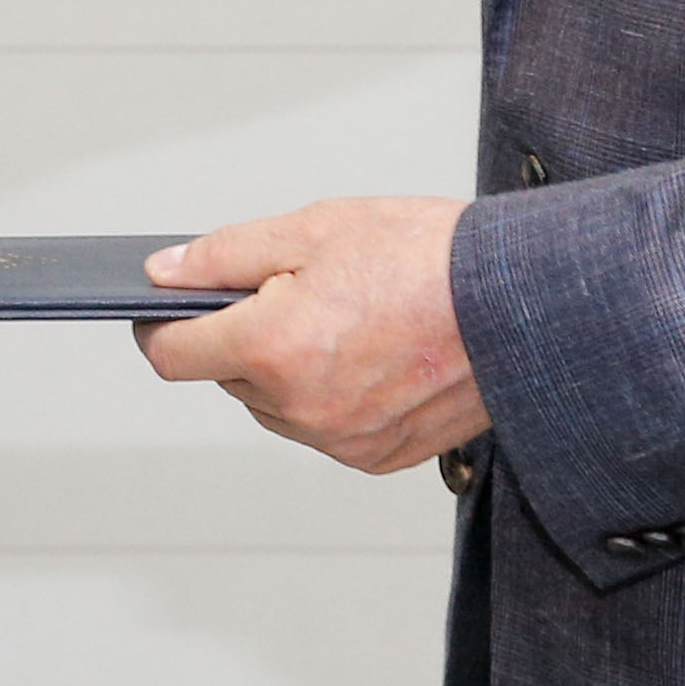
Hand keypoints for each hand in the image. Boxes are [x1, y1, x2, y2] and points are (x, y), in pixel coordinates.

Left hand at [135, 197, 483, 475]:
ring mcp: (341, 440)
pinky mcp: (379, 457)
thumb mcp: (313, 228)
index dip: (161, 328)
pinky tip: (373, 353)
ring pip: (276, 406)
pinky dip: (331, 396)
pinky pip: (325, 429)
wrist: (523, 302)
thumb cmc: (427, 256)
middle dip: (243, 336)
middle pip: (229, 377)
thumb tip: (162, 275)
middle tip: (295, 289)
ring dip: (286, 369)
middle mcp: (302, 407)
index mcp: (274, 347)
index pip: (173, 357)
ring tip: (346, 318)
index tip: (164, 310)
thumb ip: (223, 256)